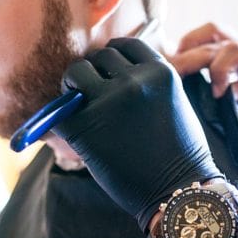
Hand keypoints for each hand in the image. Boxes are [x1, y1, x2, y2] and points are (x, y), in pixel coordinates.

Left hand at [53, 37, 223, 230]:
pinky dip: (61, 116)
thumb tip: (109, 71)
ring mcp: (108, 102)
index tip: (111, 74)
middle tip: (94, 96)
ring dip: (74, 86)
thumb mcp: (173, 102)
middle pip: (99, 57)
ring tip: (80, 107)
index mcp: (160, 71)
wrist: (178, 192)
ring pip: (75, 72)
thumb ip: (147, 81)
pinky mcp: (84, 126)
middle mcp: (134, 80)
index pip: (124, 46)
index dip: (114, 59)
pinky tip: (72, 129)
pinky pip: (59, 108)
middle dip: (95, 73)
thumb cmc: (178, 154)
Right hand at [170, 22, 237, 128]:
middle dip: (188, 59)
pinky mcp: (237, 49)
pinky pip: (211, 39)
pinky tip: (179, 63)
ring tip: (168, 67)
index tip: (217, 94)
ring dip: (187, 45)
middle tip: (168, 80)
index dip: (219, 71)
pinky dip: (193, 46)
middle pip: (214, 43)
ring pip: (210, 32)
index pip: (236, 52)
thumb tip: (227, 92)